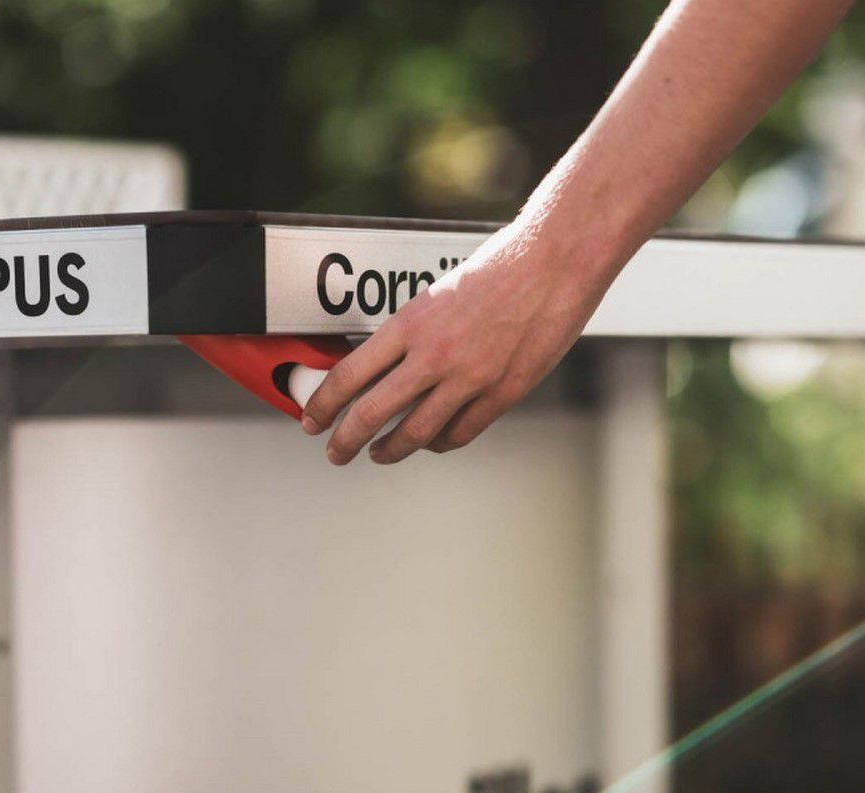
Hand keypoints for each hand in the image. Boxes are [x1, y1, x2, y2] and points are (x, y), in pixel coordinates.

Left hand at [300, 219, 605, 464]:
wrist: (555, 263)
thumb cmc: (500, 270)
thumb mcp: (437, 296)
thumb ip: (411, 335)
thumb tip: (382, 369)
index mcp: (411, 323)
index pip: (350, 375)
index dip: (324, 405)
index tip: (313, 419)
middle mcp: (434, 355)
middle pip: (372, 414)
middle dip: (345, 441)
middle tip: (336, 452)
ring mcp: (468, 379)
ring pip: (414, 434)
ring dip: (389, 450)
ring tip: (379, 454)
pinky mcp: (501, 394)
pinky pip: (458, 434)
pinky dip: (438, 443)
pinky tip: (430, 441)